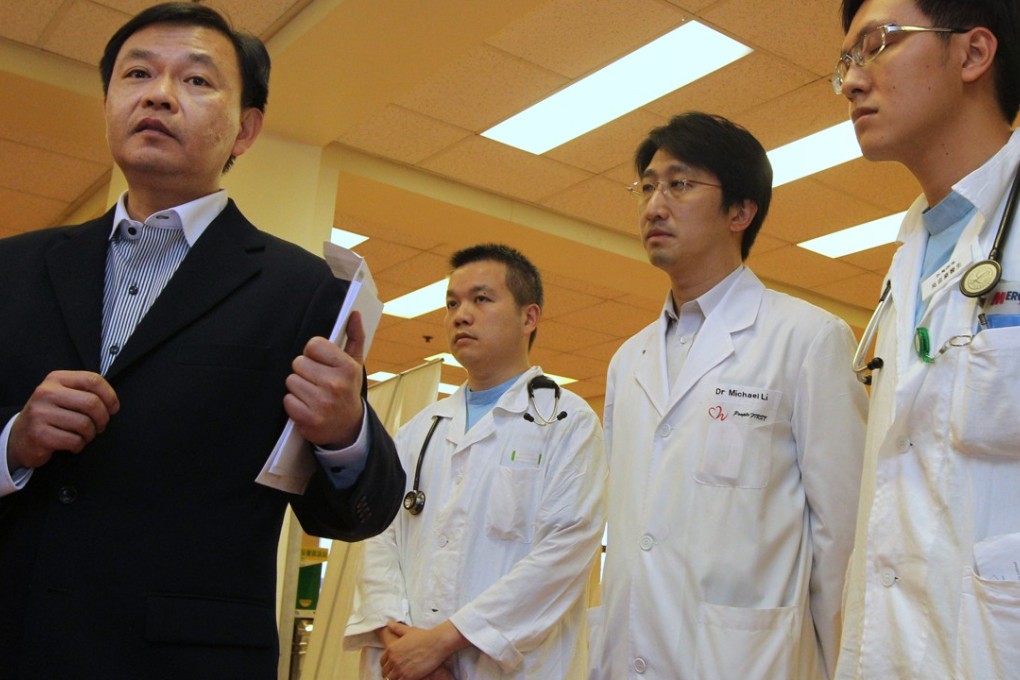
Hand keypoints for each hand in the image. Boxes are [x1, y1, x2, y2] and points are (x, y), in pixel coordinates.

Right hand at [8, 371, 118, 470]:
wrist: (20, 436)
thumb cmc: (51, 415)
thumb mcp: (64, 395)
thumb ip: (85, 391)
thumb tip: (112, 402)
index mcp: (56, 379)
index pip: (93, 380)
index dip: (110, 396)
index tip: (113, 409)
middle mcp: (46, 392)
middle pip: (92, 402)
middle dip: (103, 419)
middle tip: (100, 426)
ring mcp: (40, 413)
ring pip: (84, 423)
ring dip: (90, 434)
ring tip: (84, 436)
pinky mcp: (39, 434)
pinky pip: (73, 440)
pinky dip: (79, 445)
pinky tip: (73, 444)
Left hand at [284, 311, 365, 447]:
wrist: (348, 427)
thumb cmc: (347, 390)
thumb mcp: (355, 364)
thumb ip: (354, 337)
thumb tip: (354, 314)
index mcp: (347, 367)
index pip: (313, 345)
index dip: (313, 354)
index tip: (321, 363)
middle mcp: (335, 384)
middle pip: (298, 363)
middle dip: (305, 371)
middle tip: (317, 381)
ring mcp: (321, 403)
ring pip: (291, 381)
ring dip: (298, 388)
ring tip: (312, 394)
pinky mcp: (308, 418)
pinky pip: (287, 400)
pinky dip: (294, 404)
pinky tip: (307, 406)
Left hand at [380, 620, 468, 679]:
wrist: (436, 644)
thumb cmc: (424, 636)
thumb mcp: (408, 631)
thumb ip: (397, 628)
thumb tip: (389, 623)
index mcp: (391, 649)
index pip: (382, 661)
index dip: (386, 664)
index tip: (391, 666)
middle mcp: (393, 660)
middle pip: (385, 672)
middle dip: (389, 673)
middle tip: (396, 673)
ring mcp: (400, 669)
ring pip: (390, 679)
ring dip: (395, 678)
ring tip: (401, 677)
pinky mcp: (408, 677)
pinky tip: (407, 678)